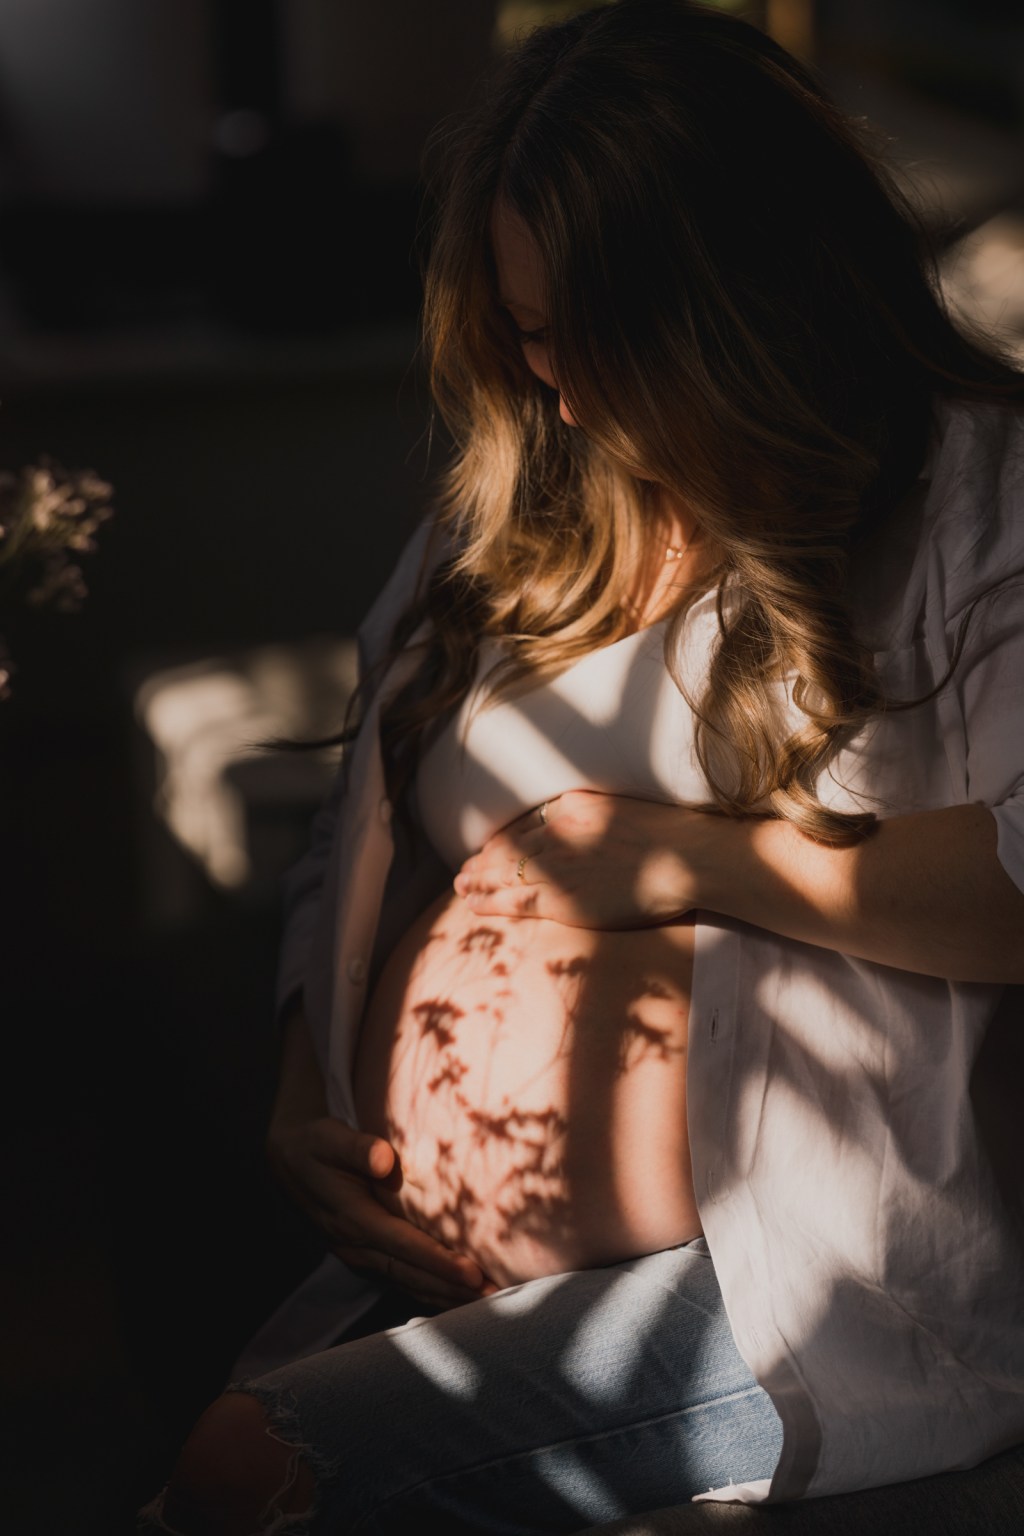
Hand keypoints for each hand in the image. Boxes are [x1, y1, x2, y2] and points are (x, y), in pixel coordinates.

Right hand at [267, 1112, 496, 1308]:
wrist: (289, 1162)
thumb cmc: (317, 1145)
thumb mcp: (329, 1138)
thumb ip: (357, 1147)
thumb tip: (384, 1158)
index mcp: (351, 1219)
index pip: (403, 1246)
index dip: (438, 1261)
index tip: (472, 1272)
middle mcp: (356, 1247)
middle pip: (411, 1275)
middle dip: (453, 1290)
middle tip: (498, 1299)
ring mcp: (360, 1257)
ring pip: (409, 1284)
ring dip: (446, 1297)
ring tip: (489, 1305)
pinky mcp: (366, 1257)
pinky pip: (403, 1280)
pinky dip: (432, 1291)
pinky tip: (458, 1298)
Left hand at [454, 790, 709, 926]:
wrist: (689, 859)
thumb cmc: (669, 838)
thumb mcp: (621, 810)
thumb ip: (591, 817)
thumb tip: (574, 827)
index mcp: (571, 806)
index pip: (525, 825)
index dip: (503, 840)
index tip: (490, 849)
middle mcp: (557, 833)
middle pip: (508, 847)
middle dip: (483, 860)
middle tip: (464, 870)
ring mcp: (558, 867)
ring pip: (505, 873)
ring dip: (478, 880)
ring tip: (461, 887)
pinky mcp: (563, 899)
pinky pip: (516, 900)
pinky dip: (490, 902)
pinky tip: (474, 905)